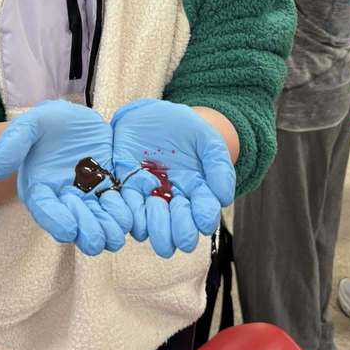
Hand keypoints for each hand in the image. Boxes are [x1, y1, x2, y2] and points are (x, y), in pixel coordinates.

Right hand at [0, 101, 130, 255]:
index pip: (47, 214)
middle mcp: (66, 203)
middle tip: (104, 231)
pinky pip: (124, 208)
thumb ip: (13, 144)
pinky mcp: (114, 191)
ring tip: (122, 221)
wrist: (73, 122)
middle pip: (78, 229)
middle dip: (91, 232)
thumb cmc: (47, 125)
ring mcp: (92, 200)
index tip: (70, 230)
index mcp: (42, 192)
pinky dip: (132, 211)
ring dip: (113, 226)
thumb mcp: (31, 125)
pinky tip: (137, 207)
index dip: (58, 223)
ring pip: (103, 225)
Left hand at [109, 99, 235, 258]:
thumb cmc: (182, 127)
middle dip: (180, 231)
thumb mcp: (206, 138)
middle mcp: (173, 203)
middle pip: (178, 234)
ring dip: (154, 224)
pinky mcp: (126, 193)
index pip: (204, 217)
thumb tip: (224, 199)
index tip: (203, 218)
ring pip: (150, 231)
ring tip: (156, 202)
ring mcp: (149, 200)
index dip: (204, 220)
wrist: (149, 114)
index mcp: (198, 192)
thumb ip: (219, 165)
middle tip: (178, 207)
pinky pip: (126, 213)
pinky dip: (128, 213)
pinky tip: (135, 196)